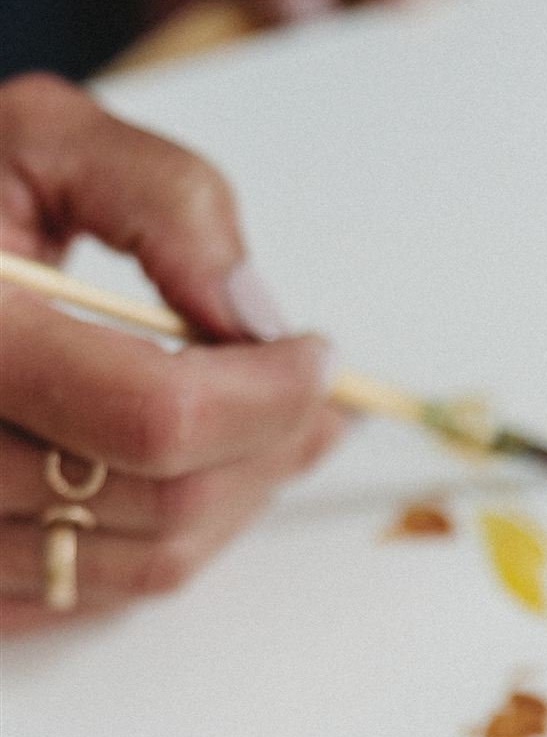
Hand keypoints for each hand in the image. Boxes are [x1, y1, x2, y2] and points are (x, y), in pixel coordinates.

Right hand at [0, 74, 342, 630]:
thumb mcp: (41, 141)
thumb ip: (165, 202)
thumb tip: (254, 313)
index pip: (157, 416)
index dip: (266, 394)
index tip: (314, 355)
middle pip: (168, 502)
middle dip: (267, 447)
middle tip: (311, 395)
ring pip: (149, 564)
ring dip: (235, 500)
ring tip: (272, 432)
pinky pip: (97, 595)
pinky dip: (170, 539)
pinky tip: (202, 476)